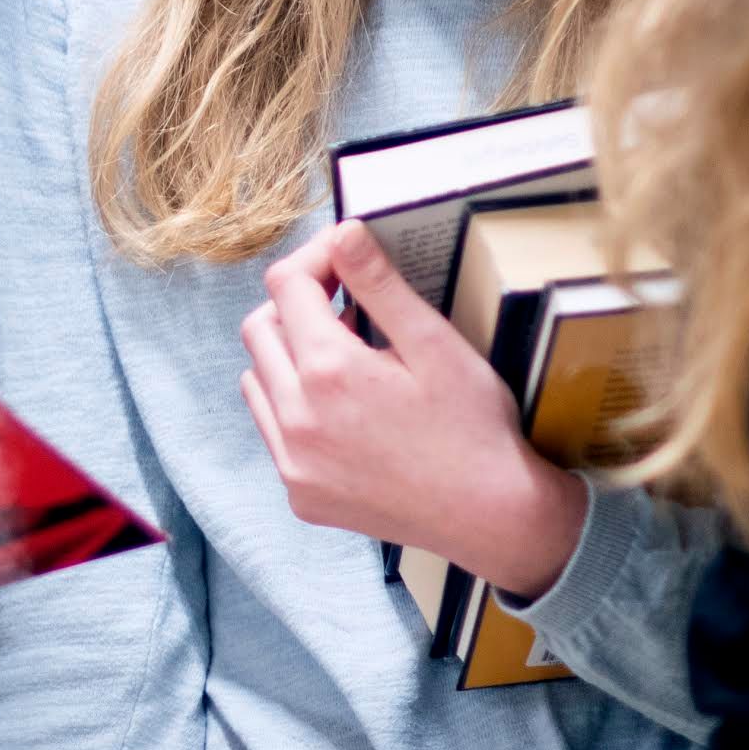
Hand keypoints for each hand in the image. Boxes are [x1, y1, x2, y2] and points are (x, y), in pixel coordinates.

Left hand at [239, 224, 589, 593]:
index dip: (315, 259)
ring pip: (257, 381)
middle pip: (259, 329)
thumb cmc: (474, 427)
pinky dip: (293, 408)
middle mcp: (296, 418)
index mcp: (329, 371)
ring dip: (287, 357)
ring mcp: (292, 463)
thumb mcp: (435, 344)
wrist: (491, 517)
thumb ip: (380, 284)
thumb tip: (343, 232)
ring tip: (343, 357)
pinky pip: (272, 433)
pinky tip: (343, 410)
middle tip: (346, 306)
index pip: (287, 285)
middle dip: (295, 305)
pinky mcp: (299, 494)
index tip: (345, 260)